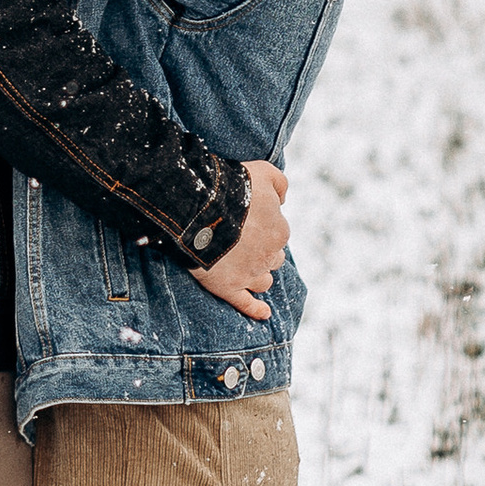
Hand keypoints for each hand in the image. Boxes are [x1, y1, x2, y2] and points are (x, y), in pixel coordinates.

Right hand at [189, 160, 288, 319]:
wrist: (201, 206)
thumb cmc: (233, 186)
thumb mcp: (264, 171)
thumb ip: (281, 183)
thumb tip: (284, 200)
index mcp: (280, 231)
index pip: (278, 233)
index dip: (263, 227)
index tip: (247, 221)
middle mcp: (269, 256)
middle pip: (272, 258)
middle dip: (262, 252)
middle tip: (242, 242)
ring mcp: (250, 274)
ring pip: (263, 280)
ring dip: (258, 275)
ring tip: (244, 267)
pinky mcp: (230, 288)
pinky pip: (247, 304)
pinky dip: (257, 310)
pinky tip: (265, 314)